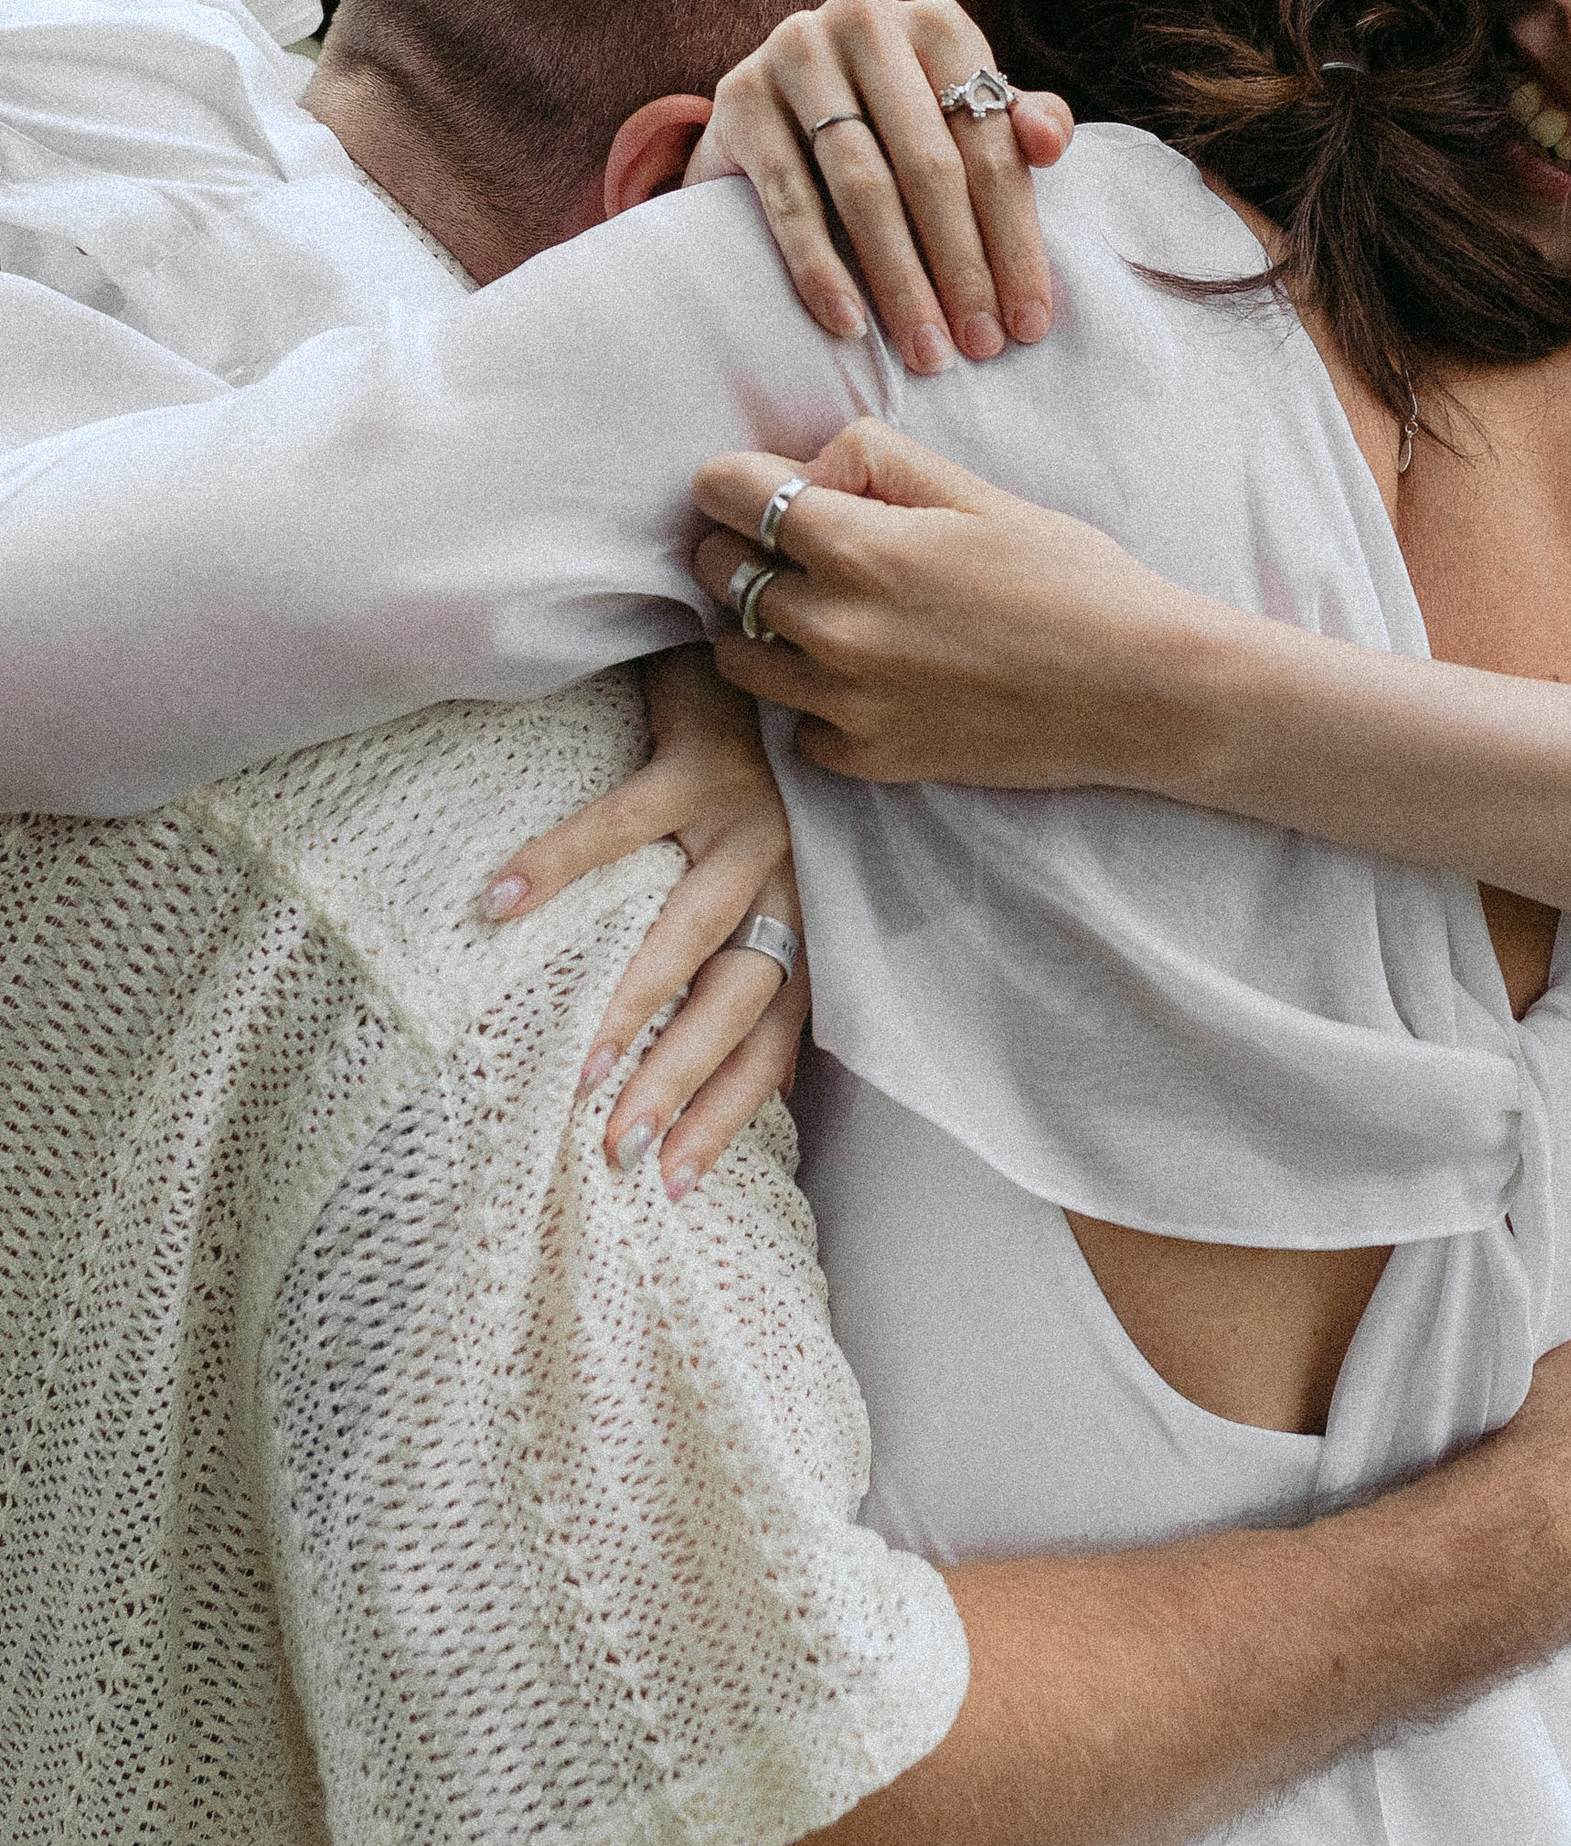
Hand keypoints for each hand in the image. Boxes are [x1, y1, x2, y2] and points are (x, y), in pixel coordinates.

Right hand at [479, 646, 814, 1196]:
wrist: (728, 661)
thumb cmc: (718, 798)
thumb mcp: (742, 889)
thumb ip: (734, 968)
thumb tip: (722, 1081)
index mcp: (798, 922)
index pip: (774, 1040)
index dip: (728, 1111)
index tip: (674, 1183)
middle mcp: (790, 879)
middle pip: (741, 999)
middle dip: (684, 1081)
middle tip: (619, 1147)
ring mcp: (753, 820)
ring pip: (696, 927)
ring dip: (638, 1001)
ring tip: (580, 1066)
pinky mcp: (703, 763)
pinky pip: (624, 823)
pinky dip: (559, 864)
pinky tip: (497, 903)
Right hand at [683, 0, 1074, 371]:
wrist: (772, 116)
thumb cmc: (893, 126)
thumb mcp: (962, 119)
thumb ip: (1016, 127)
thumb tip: (1051, 143)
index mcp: (937, 23)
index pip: (989, 142)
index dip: (1016, 238)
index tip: (1030, 323)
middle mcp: (864, 20)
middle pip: (929, 164)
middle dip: (962, 267)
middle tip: (981, 347)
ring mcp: (794, 53)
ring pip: (862, 186)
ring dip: (900, 280)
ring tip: (927, 352)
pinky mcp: (739, 99)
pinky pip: (788, 199)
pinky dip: (821, 268)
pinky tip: (850, 325)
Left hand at [692, 420, 1214, 790]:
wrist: (1143, 691)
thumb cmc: (1074, 581)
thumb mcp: (979, 494)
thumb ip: (879, 462)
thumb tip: (809, 467)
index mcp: (859, 546)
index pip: (723, 491)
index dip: (741, 480)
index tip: (770, 488)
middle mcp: (833, 628)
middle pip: (719, 571)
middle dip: (750, 548)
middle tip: (813, 549)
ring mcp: (844, 702)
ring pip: (737, 654)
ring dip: (767, 628)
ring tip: (836, 616)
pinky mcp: (868, 759)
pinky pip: (795, 724)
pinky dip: (818, 702)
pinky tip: (876, 680)